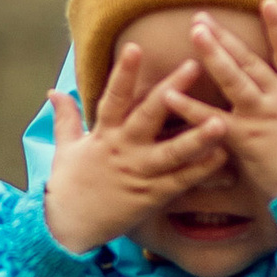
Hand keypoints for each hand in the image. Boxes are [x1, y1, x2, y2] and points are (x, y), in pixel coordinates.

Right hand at [41, 47, 229, 254]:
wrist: (69, 228)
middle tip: (194, 66)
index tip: (135, 48)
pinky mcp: (151, 197)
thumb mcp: (64, 148)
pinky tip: (222, 158)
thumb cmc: (69, 186)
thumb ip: (66, 117)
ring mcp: (138, 174)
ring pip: (172, 152)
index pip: (112, 98)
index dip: (123, 74)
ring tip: (220, 121)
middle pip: (148, 116)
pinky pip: (180, 182)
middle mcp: (122, 150)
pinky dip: (201, 171)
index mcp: (103, 135)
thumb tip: (54, 91)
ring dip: (197, 137)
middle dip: (171, 90)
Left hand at [167, 3, 276, 198]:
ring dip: (212, 55)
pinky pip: (211, 120)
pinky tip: (169, 95)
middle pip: (249, 61)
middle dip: (226, 37)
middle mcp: (276, 98)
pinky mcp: (242, 138)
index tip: (268, 0)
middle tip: (202, 16)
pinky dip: (190, 108)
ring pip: (233, 80)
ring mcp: (258, 116)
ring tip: (193, 34)